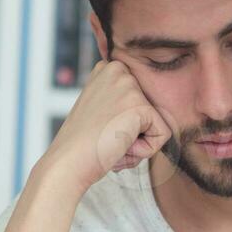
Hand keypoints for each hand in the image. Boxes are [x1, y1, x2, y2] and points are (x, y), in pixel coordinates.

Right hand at [40, 60, 172, 196]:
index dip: (126, 122)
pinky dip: (145, 150)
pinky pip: (163, 135)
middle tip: (106, 136)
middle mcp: (119, 70)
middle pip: (151, 109)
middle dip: (135, 132)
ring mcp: (129, 86)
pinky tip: (119, 146)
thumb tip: (154, 103)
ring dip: (139, 142)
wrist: (68, 163)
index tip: (100, 126)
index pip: (142, 99)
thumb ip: (123, 102)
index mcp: (108, 68)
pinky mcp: (140, 106)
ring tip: (112, 142)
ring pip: (158, 123)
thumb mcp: (102, 110)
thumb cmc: (83, 145)